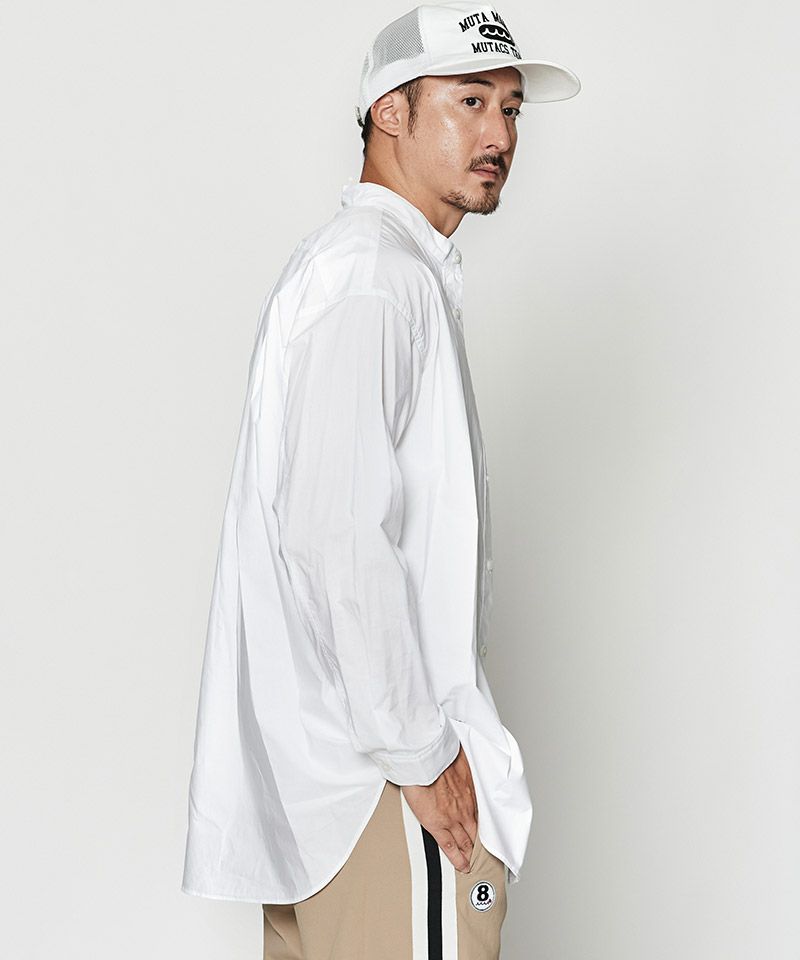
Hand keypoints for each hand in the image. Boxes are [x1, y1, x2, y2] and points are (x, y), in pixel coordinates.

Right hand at [400, 745, 477, 872]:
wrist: (425, 759)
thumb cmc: (437, 755)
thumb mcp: (458, 759)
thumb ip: (461, 768)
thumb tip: (460, 761)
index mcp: (469, 791)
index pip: (479, 813)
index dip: (482, 823)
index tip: (485, 830)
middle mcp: (465, 806)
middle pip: (476, 829)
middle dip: (480, 841)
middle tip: (486, 852)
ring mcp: (452, 818)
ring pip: (466, 840)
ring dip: (471, 852)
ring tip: (475, 861)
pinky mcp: (437, 825)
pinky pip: (450, 847)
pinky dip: (458, 859)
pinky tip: (462, 866)